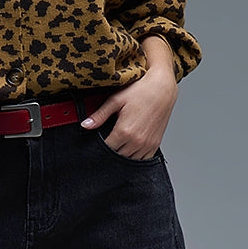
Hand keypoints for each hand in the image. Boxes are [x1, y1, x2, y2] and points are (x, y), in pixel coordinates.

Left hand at [81, 43, 178, 157]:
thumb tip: (85, 125)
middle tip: (108, 141)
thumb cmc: (140, 91)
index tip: (97, 141)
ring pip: (129, 160)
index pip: (106, 149)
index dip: (99, 147)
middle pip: (117, 156)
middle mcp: (136, 141)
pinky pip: (142, 159)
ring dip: (122, 154)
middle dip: (110, 151)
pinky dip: (135, 157)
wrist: (162, 88)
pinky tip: (130, 148)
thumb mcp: (115, 100)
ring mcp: (147, 144)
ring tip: (119, 143)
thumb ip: (99, 115)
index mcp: (124, 131)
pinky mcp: (155, 144)